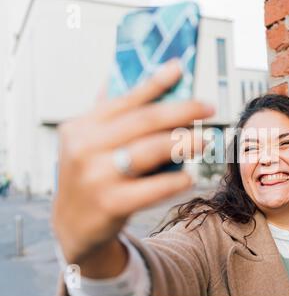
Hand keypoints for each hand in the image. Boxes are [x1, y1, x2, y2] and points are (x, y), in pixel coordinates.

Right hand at [52, 59, 213, 275]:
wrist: (73, 226)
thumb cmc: (91, 177)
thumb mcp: (91, 143)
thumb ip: (112, 114)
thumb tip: (148, 80)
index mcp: (81, 126)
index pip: (125, 99)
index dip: (155, 82)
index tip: (181, 69)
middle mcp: (84, 148)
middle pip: (144, 121)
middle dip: (181, 110)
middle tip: (209, 107)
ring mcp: (95, 177)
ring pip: (150, 151)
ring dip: (183, 142)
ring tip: (205, 140)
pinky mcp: (109, 205)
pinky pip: (152, 189)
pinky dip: (174, 181)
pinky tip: (189, 178)